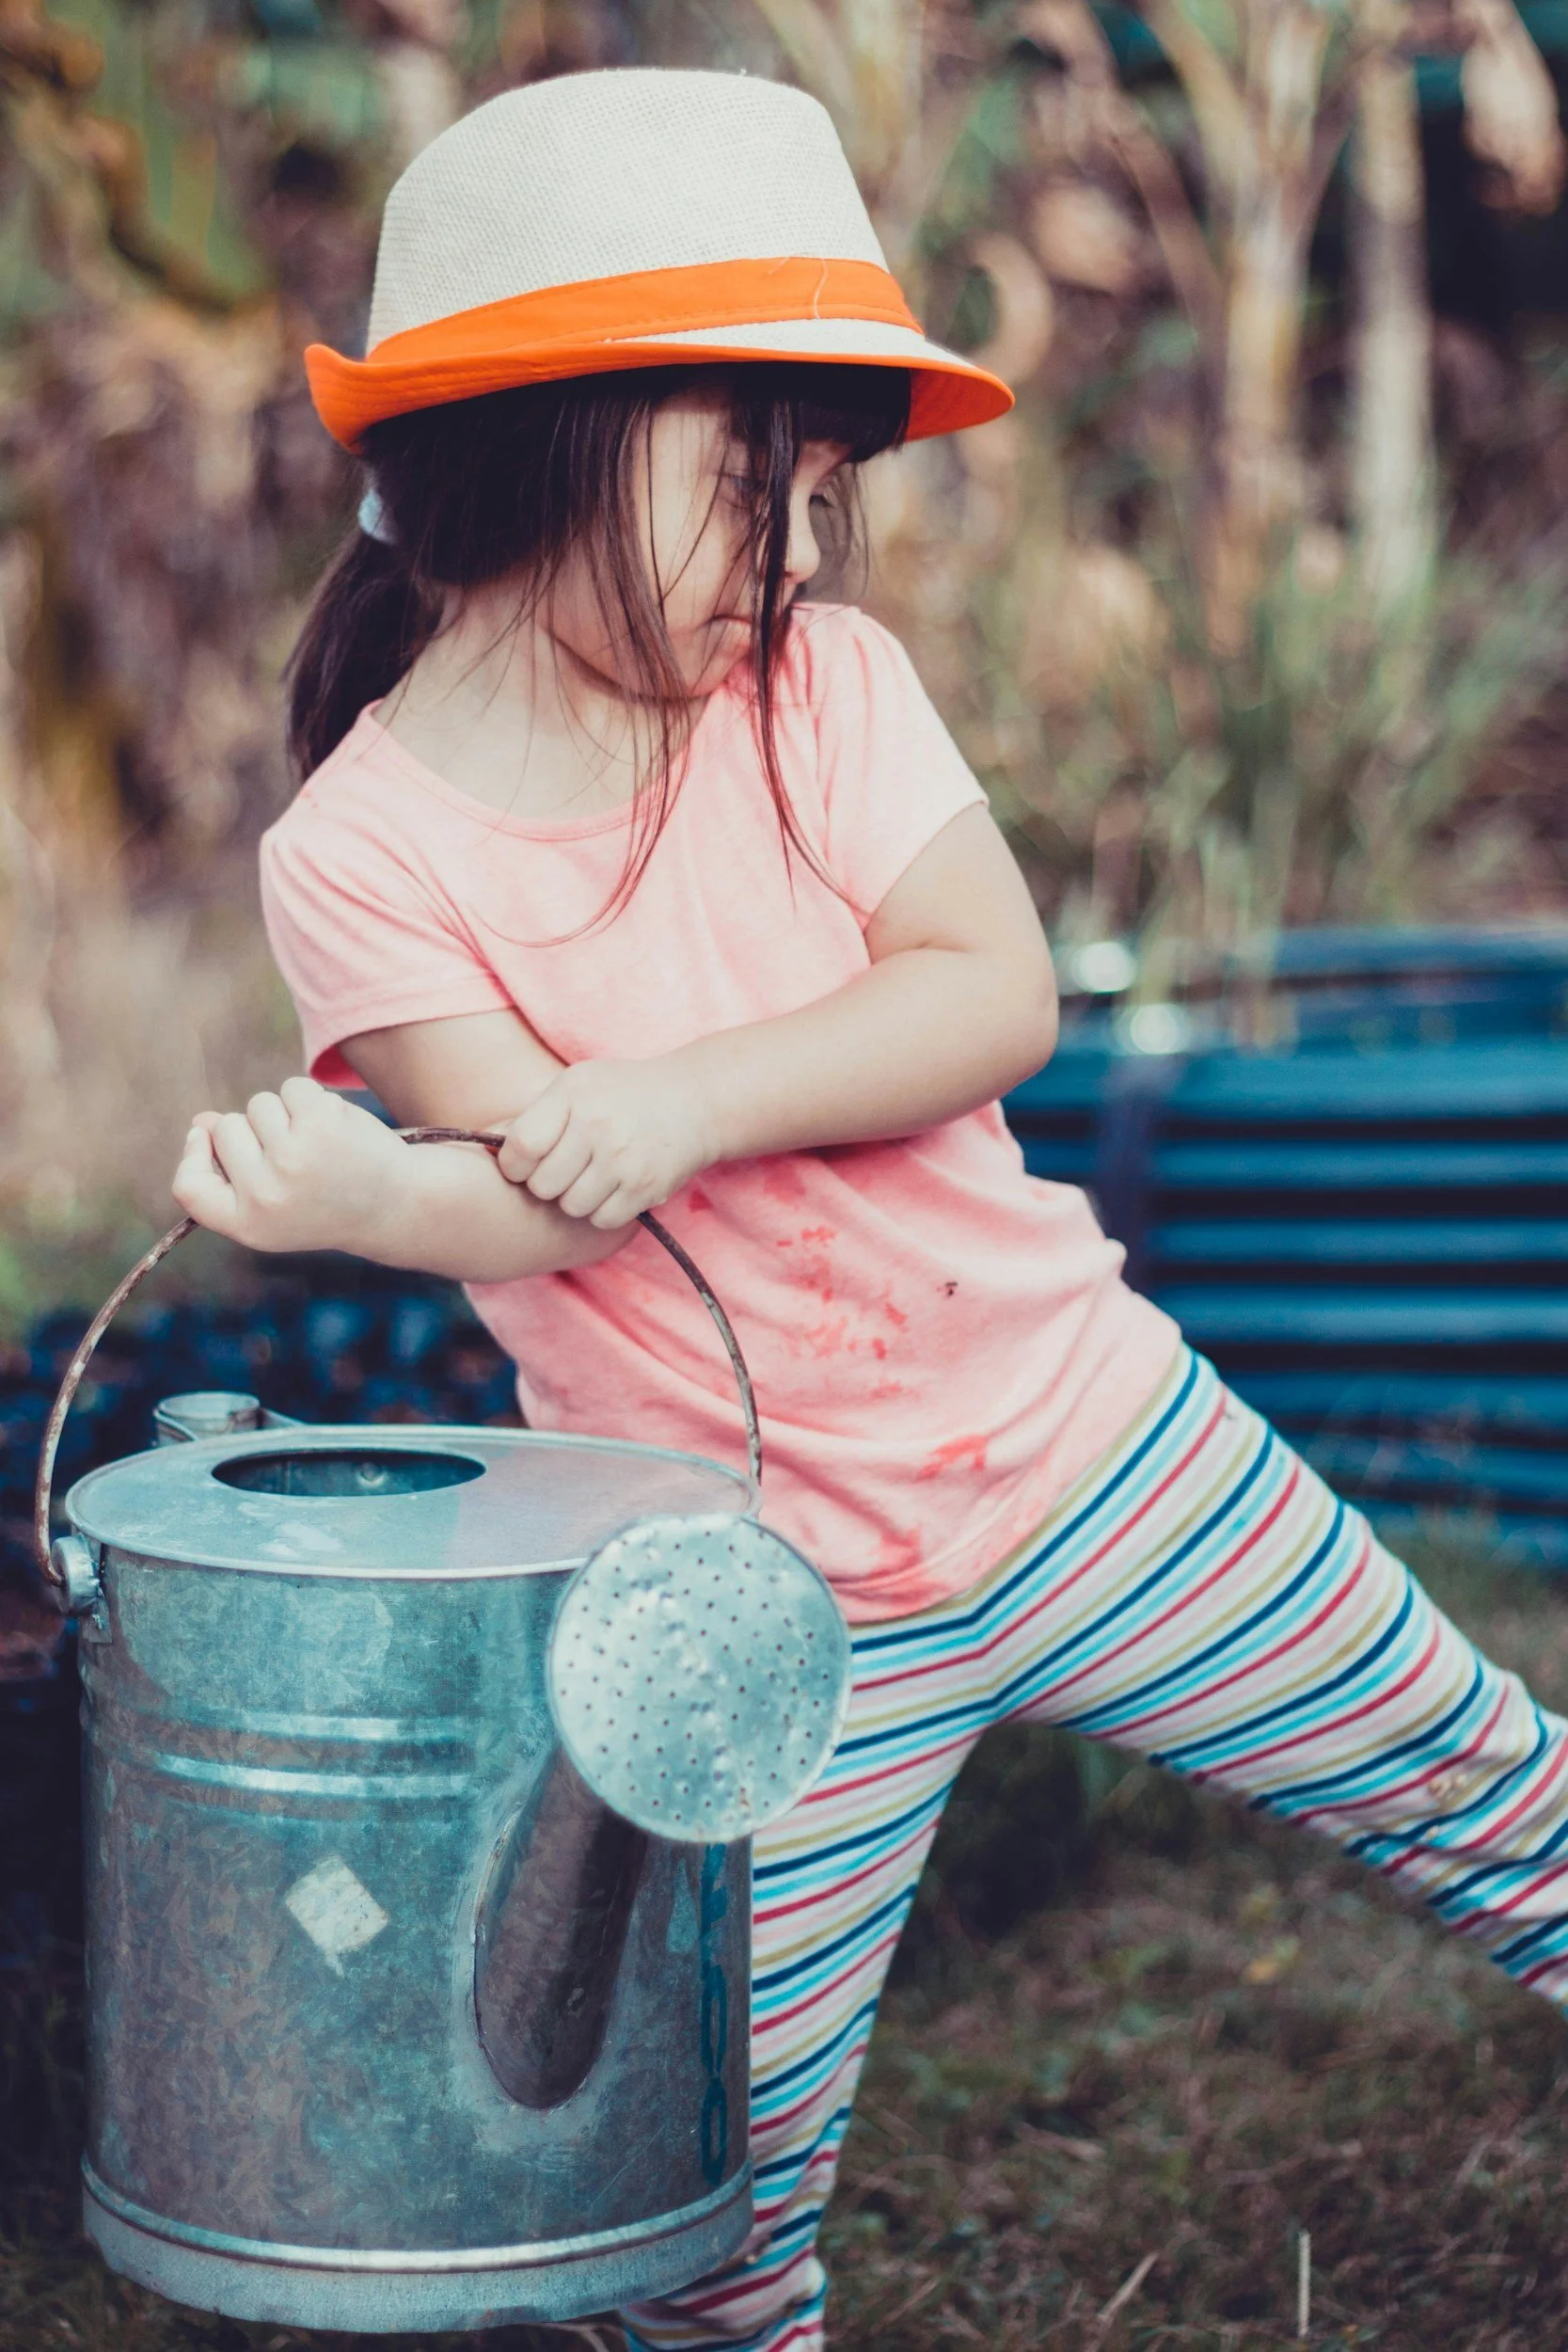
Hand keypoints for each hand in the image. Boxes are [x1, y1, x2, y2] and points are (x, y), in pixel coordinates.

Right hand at [172, 1076, 411, 1254]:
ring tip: (316, 1145)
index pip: (188, 1187)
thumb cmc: (325, 1203)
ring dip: (284, 1114)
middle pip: (225, 1129)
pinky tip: (332, 1126)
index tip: (205, 1142)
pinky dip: (308, 1099)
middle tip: (295, 1159)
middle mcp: (265, 1194)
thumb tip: (201, 1122)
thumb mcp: (273, 1205)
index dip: (192, 1156)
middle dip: (254, 1132)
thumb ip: (230, 1173)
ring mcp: (291, 1156)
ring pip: (259, 1105)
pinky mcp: (319, 1123)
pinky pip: (291, 1088)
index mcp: (247, 1224)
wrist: (395, 1205)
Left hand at [497, 1057, 718, 1227]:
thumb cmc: (623, 1093)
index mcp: (574, 1095)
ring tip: (588, 1178)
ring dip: (574, 1199)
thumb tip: (489, 1150)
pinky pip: (601, 1219)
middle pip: (542, 1185)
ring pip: (570, 1206)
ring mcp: (623, 1159)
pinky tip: (611, 1188)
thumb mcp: (579, 1083)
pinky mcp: (646, 1187)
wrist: (695, 1101)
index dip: (513, 1165)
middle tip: (562, 1171)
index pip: (520, 1148)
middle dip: (545, 1184)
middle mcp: (598, 1126)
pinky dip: (601, 1211)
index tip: (524, 1164)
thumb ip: (538, 1114)